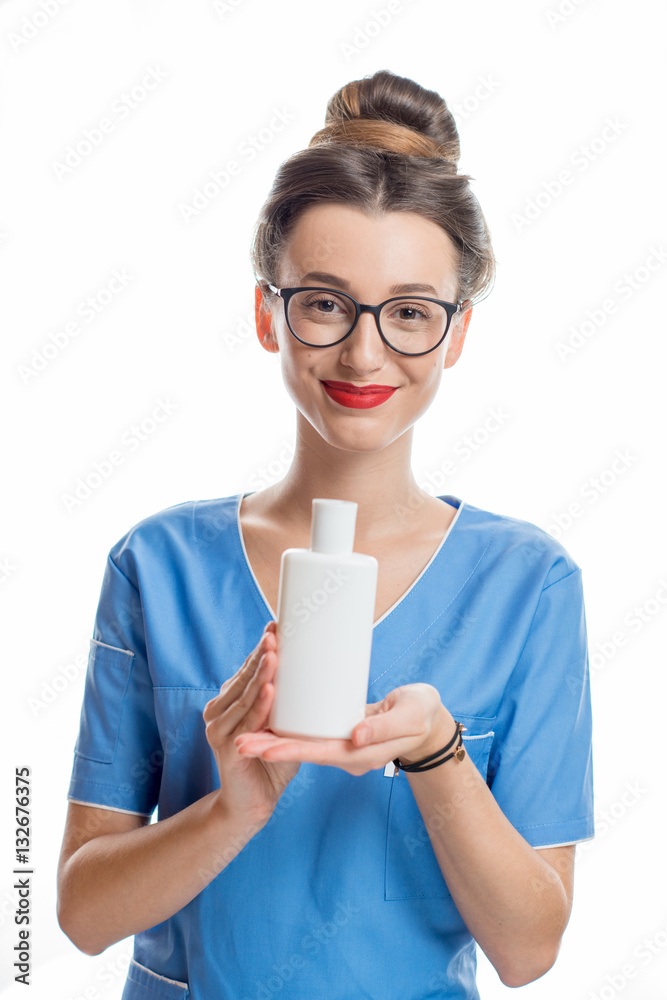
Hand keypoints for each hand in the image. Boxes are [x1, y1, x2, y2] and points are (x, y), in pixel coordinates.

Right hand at [203, 621, 299, 823]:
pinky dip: (259, 705)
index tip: (277, 625)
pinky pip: (247, 722)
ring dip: (260, 674)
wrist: (253, 801)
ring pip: (245, 695)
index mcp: (229, 700)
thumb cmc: (272, 759)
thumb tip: (321, 670)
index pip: (247, 668)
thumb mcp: (281, 723)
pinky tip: (270, 689)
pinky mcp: (226, 747)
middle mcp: (218, 710)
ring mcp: (218, 728)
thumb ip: (290, 701)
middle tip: (276, 632)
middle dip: (262, 654)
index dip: (262, 647)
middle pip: (244, 676)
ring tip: (274, 653)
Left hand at [234, 683, 453, 775]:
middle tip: (237, 744)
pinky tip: (270, 719)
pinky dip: (290, 728)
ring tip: (242, 736)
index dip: (289, 749)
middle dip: (270, 747)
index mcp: (362, 754)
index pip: (319, 753)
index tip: (261, 748)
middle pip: (304, 751)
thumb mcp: (408, 719)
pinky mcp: (342, 733)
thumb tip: (354, 736)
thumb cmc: (422, 716)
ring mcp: (345, 745)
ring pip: (304, 743)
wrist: (430, 722)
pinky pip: (312, 733)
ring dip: (274, 739)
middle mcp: (348, 754)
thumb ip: (382, 727)